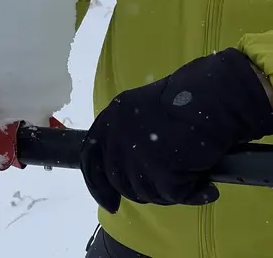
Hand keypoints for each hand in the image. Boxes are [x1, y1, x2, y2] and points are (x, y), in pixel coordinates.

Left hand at [80, 48, 272, 213]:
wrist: (212, 98)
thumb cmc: (184, 100)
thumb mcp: (139, 110)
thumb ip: (125, 135)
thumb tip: (126, 169)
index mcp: (110, 120)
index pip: (91, 160)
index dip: (97, 185)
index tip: (109, 203)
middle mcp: (117, 138)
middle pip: (119, 181)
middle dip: (142, 190)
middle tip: (166, 187)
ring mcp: (137, 156)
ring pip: (147, 192)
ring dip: (168, 192)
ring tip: (190, 175)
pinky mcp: (162, 172)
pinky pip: (176, 196)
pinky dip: (194, 194)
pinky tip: (206, 187)